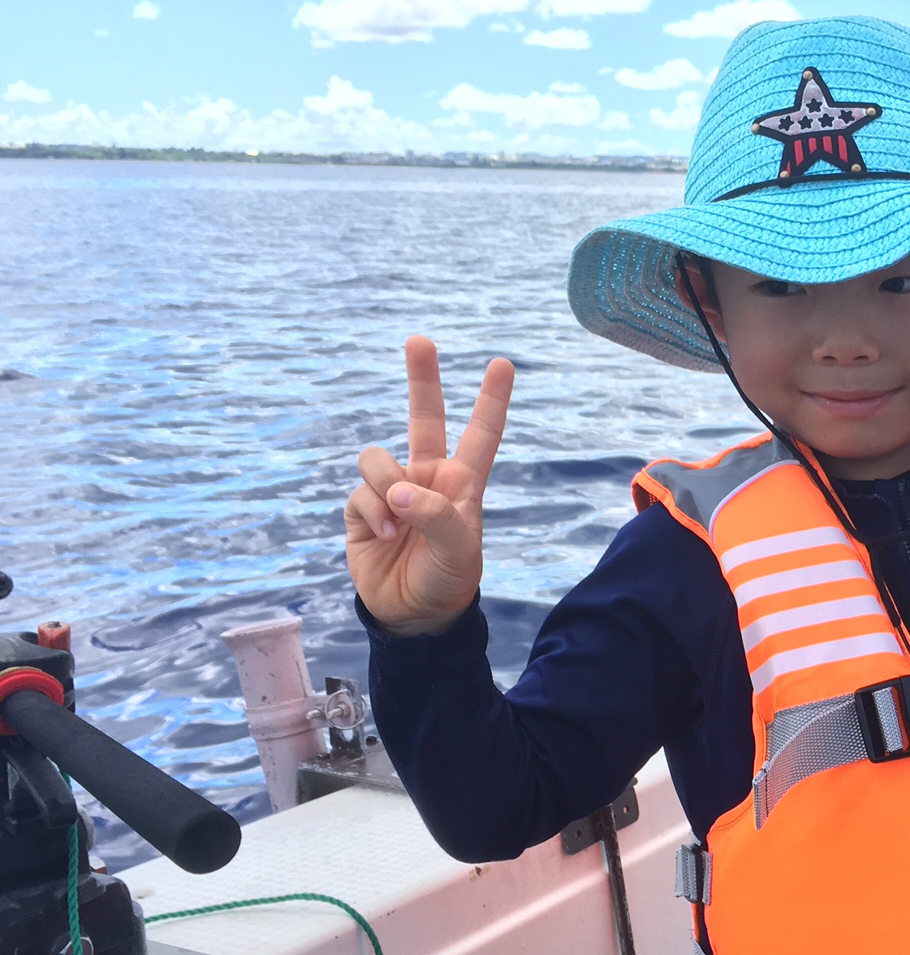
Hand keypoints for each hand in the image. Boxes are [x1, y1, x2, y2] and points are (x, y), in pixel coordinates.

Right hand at [345, 336, 514, 636]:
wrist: (412, 614)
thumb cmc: (447, 579)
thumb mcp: (459, 551)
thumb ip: (437, 516)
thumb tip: (398, 491)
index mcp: (462, 483)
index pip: (481, 434)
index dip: (491, 400)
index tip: (503, 364)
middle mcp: (427, 477)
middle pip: (424, 417)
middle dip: (422, 378)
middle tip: (420, 340)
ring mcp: (392, 489)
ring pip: (377, 458)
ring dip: (385, 489)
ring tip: (400, 527)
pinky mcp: (362, 506)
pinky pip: (360, 492)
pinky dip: (372, 514)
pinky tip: (386, 537)